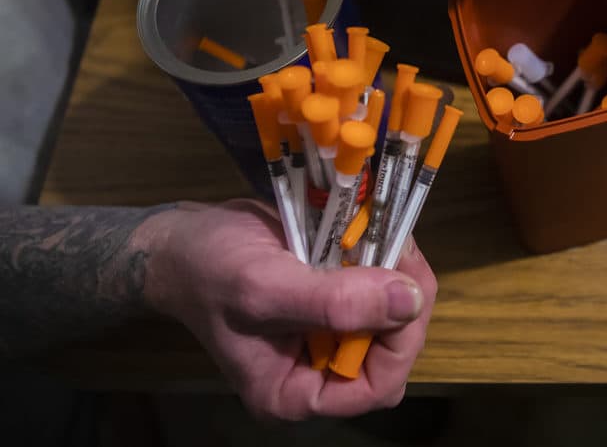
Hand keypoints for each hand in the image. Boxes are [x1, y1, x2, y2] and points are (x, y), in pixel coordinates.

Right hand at [136, 200, 436, 418]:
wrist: (181, 241)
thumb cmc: (209, 270)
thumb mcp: (264, 287)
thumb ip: (334, 303)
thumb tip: (410, 302)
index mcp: (295, 392)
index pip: (378, 386)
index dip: (402, 340)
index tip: (404, 285)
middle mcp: (318, 371)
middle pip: (394, 348)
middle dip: (405, 297)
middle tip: (399, 246)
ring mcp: (328, 334)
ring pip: (394, 312)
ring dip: (398, 270)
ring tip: (387, 232)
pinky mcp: (334, 299)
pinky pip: (379, 285)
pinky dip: (386, 256)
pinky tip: (375, 229)